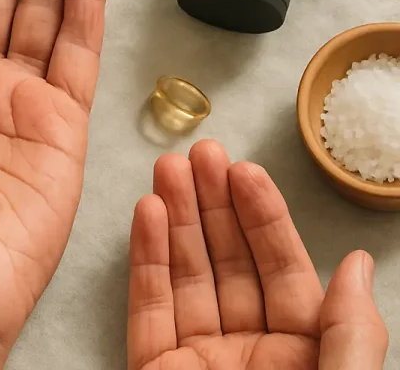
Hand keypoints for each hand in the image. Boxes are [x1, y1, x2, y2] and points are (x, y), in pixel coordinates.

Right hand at [127, 140, 388, 369]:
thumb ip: (350, 332)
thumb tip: (357, 263)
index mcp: (300, 355)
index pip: (281, 269)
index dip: (262, 215)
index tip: (244, 169)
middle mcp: (249, 352)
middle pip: (228, 261)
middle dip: (213, 201)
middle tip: (200, 152)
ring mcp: (198, 360)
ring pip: (185, 274)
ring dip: (176, 216)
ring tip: (168, 166)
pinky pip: (147, 307)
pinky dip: (145, 257)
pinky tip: (148, 211)